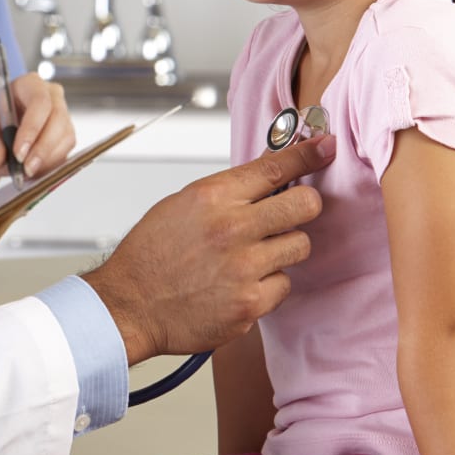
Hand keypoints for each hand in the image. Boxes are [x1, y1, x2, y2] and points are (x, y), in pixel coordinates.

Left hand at [0, 74, 74, 183]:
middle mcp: (51, 97)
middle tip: (24, 169)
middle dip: (42, 148)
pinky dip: (49, 166)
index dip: (32, 127)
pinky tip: (30, 172)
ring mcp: (61, 117)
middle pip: (58, 120)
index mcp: (28, 85)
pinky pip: (64, 153)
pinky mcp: (64, 138)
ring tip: (24, 172)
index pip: (40, 101)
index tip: (18, 152)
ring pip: (65, 138)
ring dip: (46, 160)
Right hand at [82, 135, 335, 364]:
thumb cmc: (151, 256)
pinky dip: (268, 285)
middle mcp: (231, 229)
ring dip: (283, 250)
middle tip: (289, 215)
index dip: (307, 154)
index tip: (324, 148)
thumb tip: (270, 177)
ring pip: (300, 246)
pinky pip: (284, 285)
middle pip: (305, 205)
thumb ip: (227, 193)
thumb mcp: (180, 205)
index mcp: (212, 198)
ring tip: (251, 258)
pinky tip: (240, 285)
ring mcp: (244, 268)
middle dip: (303, 207)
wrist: (130, 306)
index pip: (274, 167)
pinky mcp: (250, 303)